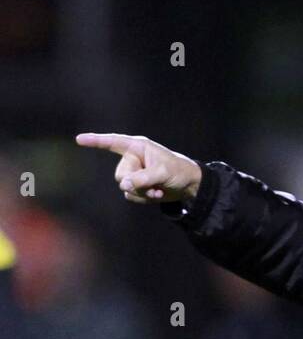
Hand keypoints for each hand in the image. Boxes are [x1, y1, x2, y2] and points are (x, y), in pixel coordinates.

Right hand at [74, 132, 202, 204]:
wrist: (187, 185)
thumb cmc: (177, 171)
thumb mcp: (162, 173)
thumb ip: (142, 178)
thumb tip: (124, 185)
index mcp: (137, 147)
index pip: (112, 142)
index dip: (95, 141)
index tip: (79, 139)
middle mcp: (132, 158)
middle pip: (120, 175)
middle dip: (135, 183)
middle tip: (153, 184)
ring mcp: (133, 173)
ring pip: (124, 187)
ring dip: (142, 193)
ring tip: (157, 190)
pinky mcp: (137, 186)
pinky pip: (131, 196)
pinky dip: (143, 199)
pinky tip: (156, 194)